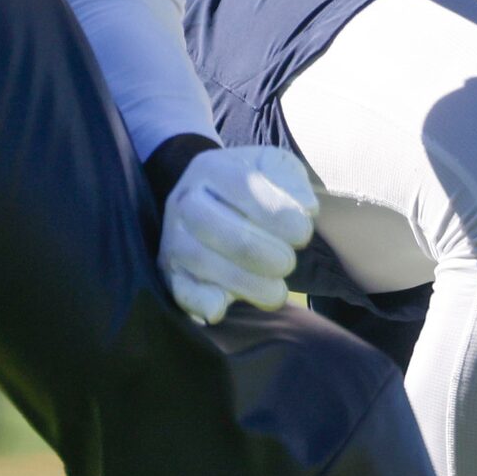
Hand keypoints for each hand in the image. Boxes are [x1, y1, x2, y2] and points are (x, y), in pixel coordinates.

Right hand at [162, 145, 318, 322]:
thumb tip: (305, 207)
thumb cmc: (254, 189)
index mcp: (211, 168)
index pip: (242, 185)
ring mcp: (173, 237)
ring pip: (198, 258)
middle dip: (256, 250)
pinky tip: (223, 307)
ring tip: (277, 291)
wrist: (216, 204)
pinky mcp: (171, 272)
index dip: (275, 212)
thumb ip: (293, 181)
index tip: (304, 233)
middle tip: (288, 263)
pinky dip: (199, 301)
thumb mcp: (275, 170)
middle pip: (210, 222)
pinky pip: (178, 289)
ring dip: (242, 281)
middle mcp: (184, 199)